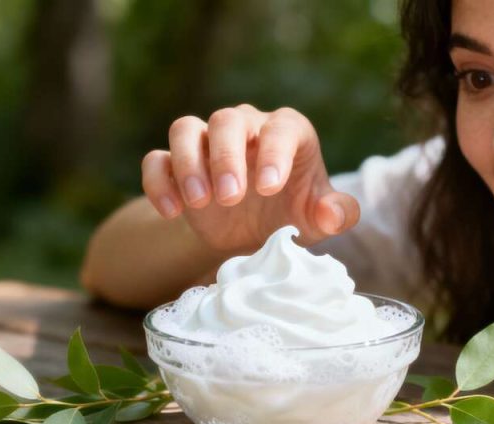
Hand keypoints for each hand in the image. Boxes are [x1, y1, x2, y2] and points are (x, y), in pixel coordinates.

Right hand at [141, 104, 359, 253]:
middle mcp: (246, 129)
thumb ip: (337, 214)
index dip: (275, 153)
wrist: (253, 233)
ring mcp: (207, 144)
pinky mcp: (177, 165)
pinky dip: (159, 182)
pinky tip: (172, 211)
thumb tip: (332, 214)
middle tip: (231, 198)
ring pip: (186, 128)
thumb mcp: (319, 219)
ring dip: (188, 162)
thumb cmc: (292, 215)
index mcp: (287, 133)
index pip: (281, 128)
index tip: (269, 189)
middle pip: (228, 120)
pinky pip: (156, 159)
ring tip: (200, 201)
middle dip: (227, 157)